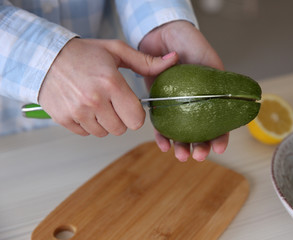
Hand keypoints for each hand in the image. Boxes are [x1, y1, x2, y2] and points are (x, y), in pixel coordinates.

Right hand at [39, 38, 177, 136]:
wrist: (45, 57)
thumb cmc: (84, 53)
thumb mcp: (117, 51)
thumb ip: (146, 61)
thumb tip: (173, 60)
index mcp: (111, 83)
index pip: (136, 119)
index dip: (136, 113)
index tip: (130, 104)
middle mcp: (94, 100)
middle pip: (122, 129)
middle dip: (121, 118)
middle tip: (112, 102)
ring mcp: (77, 112)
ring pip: (105, 133)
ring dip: (105, 122)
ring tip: (97, 103)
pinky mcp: (64, 119)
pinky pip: (87, 133)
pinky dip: (88, 124)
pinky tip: (84, 107)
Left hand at [139, 21, 228, 161]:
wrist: (164, 34)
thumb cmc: (189, 43)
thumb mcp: (209, 61)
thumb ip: (218, 80)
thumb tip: (229, 101)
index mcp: (210, 97)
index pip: (219, 122)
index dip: (220, 137)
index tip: (219, 148)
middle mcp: (193, 104)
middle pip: (198, 132)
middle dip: (199, 147)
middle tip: (198, 155)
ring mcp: (176, 105)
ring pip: (180, 132)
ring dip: (181, 146)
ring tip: (180, 155)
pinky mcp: (158, 102)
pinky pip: (160, 123)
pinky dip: (162, 135)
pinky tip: (163, 143)